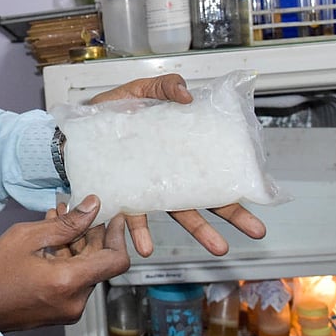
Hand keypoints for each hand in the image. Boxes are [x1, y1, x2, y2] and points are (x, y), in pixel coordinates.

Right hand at [0, 196, 128, 331]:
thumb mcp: (26, 237)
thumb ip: (66, 224)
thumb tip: (92, 207)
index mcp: (68, 282)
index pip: (116, 260)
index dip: (119, 236)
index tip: (114, 218)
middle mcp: (74, 300)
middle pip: (100, 263)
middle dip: (91, 235)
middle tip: (76, 212)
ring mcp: (68, 309)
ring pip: (86, 271)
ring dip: (77, 245)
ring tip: (58, 220)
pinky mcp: (61, 311)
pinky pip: (74, 281)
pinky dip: (68, 261)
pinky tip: (52, 241)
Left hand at [88, 73, 266, 256]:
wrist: (75, 129)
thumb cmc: (111, 111)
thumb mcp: (141, 90)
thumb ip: (166, 88)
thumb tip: (189, 95)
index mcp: (178, 152)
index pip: (214, 172)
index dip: (236, 183)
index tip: (259, 197)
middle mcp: (168, 176)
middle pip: (207, 198)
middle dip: (233, 216)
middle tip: (256, 230)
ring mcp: (147, 189)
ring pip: (177, 214)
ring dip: (198, 231)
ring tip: (217, 248)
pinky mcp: (122, 196)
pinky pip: (132, 219)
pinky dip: (139, 234)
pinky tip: (146, 247)